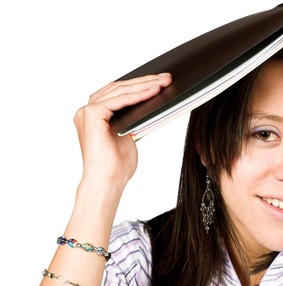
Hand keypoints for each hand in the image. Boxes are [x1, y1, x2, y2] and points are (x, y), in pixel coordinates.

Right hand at [73, 73, 172, 188]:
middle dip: (144, 81)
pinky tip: (152, 91)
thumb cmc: (117, 166)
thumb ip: (133, 120)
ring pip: (119, 91)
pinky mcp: (91, 115)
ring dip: (143, 85)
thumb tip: (149, 106)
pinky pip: (118, 100)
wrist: (108, 181)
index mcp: (95, 115)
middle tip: (166, 77)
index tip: (159, 80)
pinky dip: (136, 95)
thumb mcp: (129, 136)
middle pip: (119, 88)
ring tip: (163, 82)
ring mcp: (87, 112)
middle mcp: (87, 111)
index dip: (138, 84)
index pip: (118, 92)